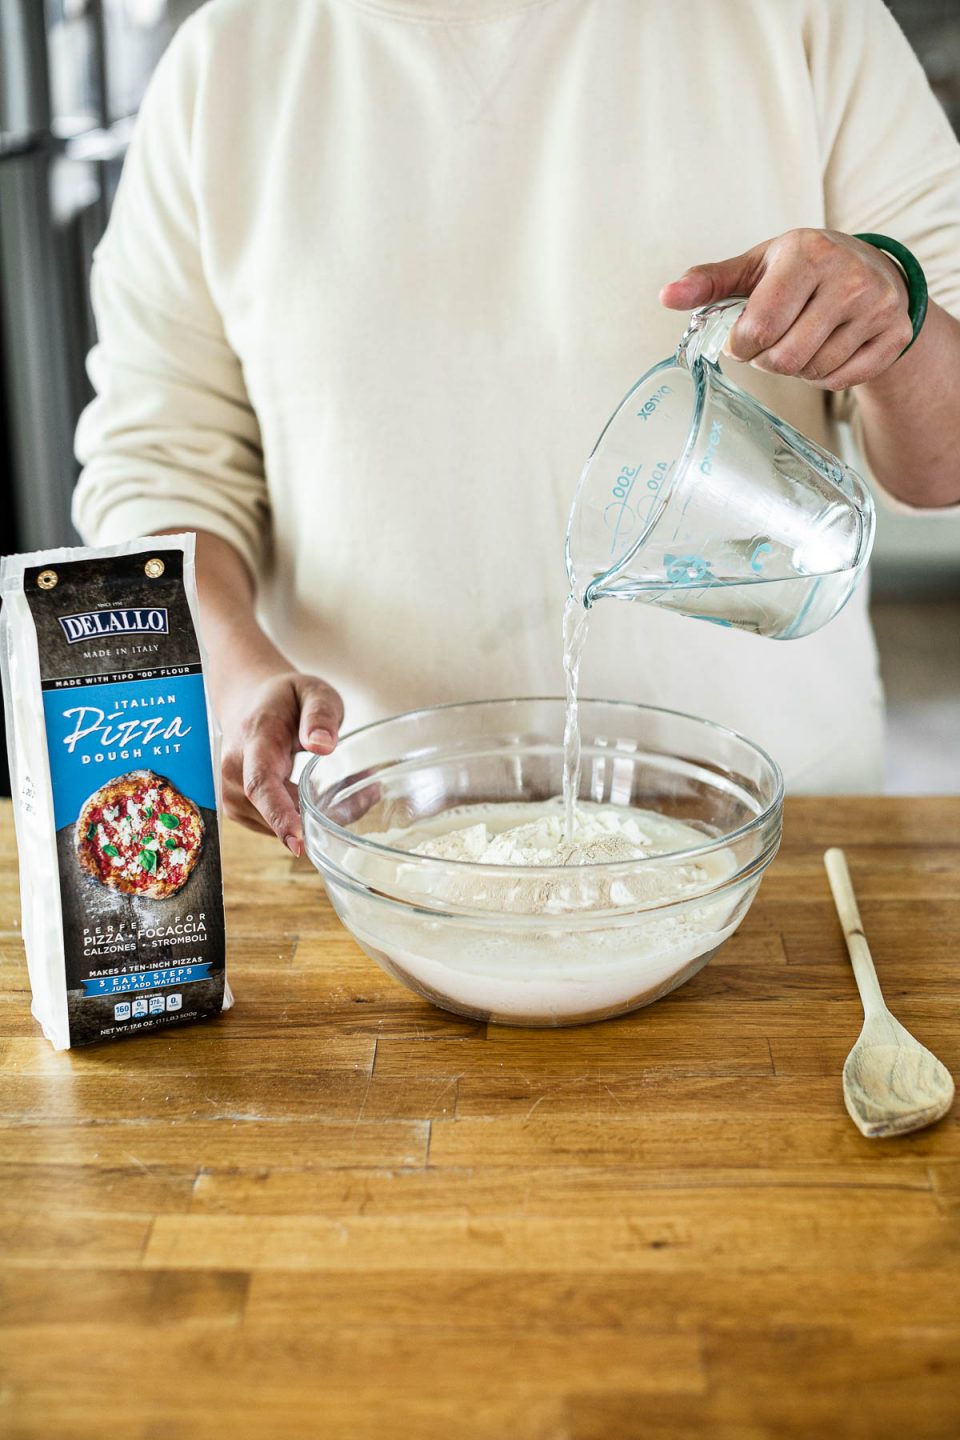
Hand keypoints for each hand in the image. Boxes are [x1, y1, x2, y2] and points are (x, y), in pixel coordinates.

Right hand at [219, 670, 343, 853]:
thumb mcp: (313, 691)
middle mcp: (235, 771)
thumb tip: (322, 745)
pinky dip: (303, 819)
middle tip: (367, 795)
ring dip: (316, 817)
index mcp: (253, 740)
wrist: (249, 702)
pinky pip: (275, 825)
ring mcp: (233, 793)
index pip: (260, 784)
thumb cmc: (285, 699)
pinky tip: (325, 798)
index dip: (279, 815)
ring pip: (278, 824)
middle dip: (321, 815)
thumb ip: (320, 713)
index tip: (299, 841)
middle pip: (275, 811)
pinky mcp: (241, 809)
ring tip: (351, 789)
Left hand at [659, 229, 913, 390]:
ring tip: (800, 340)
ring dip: (796, 368)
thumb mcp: (756, 266)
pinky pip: (842, 381)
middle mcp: (848, 277)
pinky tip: (826, 349)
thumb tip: (666, 296)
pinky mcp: (894, 334)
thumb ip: (710, 282)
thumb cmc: (802, 269)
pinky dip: (825, 376)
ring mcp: (876, 307)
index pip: (759, 328)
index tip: (744, 335)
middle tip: (771, 342)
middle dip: (767, 360)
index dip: (741, 345)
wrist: (873, 270)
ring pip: (814, 372)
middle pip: (786, 358)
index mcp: (807, 254)